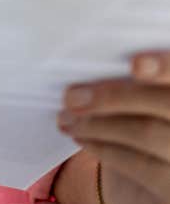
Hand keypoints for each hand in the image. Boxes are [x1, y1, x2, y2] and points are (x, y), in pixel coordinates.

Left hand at [57, 51, 169, 203]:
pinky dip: (104, 148)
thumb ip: (131, 74)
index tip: (136, 65)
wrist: (150, 162)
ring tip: (65, 117)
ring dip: (97, 124)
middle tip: (71, 97)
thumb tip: (90, 58)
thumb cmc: (138, 108)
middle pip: (165, 103)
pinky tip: (80, 136)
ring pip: (147, 133)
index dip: (165, 66)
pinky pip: (141, 166)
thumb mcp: (137, 88)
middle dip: (114, 98)